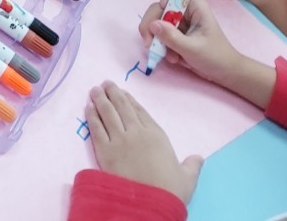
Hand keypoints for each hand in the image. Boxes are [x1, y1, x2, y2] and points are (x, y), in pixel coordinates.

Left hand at [87, 81, 202, 204]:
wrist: (149, 203)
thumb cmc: (169, 191)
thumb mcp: (187, 178)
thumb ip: (192, 165)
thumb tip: (199, 157)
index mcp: (156, 135)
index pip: (140, 112)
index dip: (130, 101)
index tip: (123, 92)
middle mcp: (136, 133)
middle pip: (122, 107)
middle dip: (113, 93)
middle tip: (105, 84)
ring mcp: (119, 140)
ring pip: (108, 113)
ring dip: (100, 99)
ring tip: (95, 90)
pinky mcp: (104, 149)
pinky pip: (96, 127)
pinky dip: (91, 115)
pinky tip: (87, 107)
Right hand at [138, 0, 240, 83]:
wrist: (224, 72)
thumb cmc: (215, 57)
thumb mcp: (193, 49)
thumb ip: (172, 37)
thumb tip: (152, 25)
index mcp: (195, 6)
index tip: (163, 6)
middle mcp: (184, 10)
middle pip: (158, 5)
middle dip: (151, 23)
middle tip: (150, 43)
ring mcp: (178, 22)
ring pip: (155, 20)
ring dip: (155, 38)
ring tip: (168, 56)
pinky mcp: (174, 33)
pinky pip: (158, 33)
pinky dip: (160, 46)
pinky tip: (172, 57)